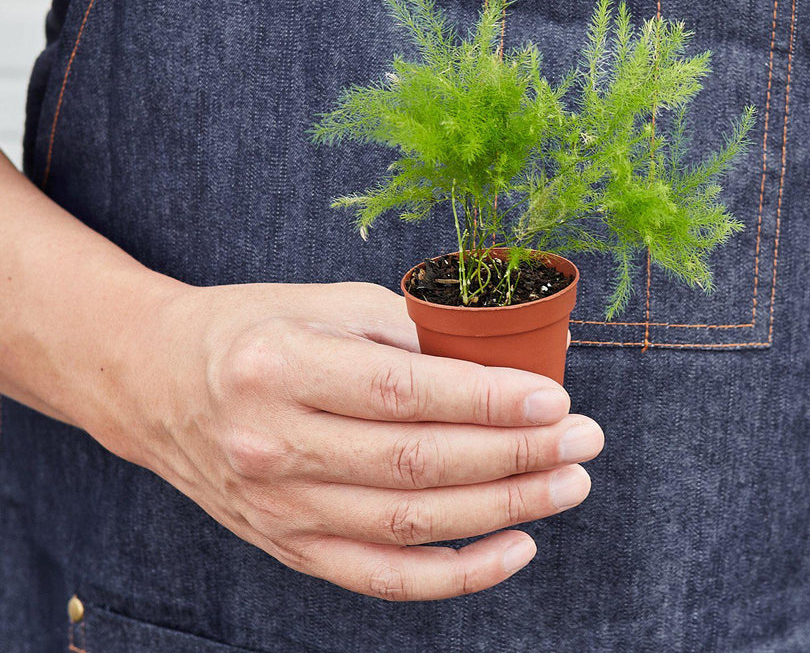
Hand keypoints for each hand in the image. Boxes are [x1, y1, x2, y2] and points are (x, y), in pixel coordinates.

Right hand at [112, 281, 603, 601]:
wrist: (157, 382)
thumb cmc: (255, 329)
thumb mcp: (324, 303)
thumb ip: (407, 329)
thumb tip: (502, 357)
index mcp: (281, 366)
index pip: (402, 393)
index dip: (485, 400)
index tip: (552, 397)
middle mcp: (274, 445)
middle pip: (415, 463)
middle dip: (514, 456)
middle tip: (583, 440)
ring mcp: (280, 508)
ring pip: (410, 523)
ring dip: (502, 509)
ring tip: (568, 483)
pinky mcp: (289, 546)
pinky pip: (382, 576)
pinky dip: (455, 573)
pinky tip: (514, 547)